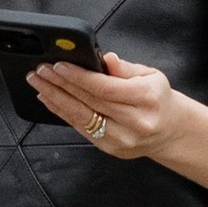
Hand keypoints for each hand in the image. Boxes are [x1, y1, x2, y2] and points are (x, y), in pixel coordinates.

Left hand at [29, 51, 185, 161]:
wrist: (169, 131)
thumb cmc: (157, 98)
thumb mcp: (150, 75)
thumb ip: (125, 68)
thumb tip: (105, 58)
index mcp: (146, 99)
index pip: (105, 88)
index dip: (78, 77)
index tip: (58, 65)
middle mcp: (135, 122)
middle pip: (89, 101)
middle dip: (60, 84)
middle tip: (40, 71)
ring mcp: (121, 139)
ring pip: (81, 117)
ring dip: (54, 98)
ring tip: (37, 83)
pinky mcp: (110, 148)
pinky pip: (80, 128)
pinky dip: (61, 112)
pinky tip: (48, 99)